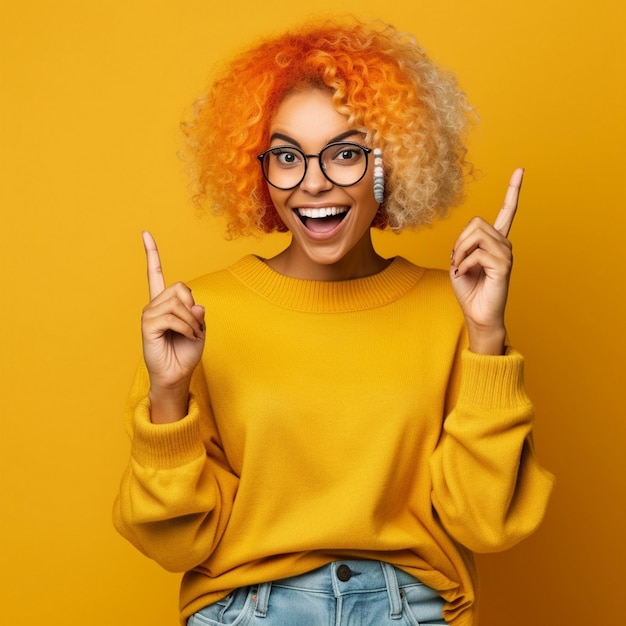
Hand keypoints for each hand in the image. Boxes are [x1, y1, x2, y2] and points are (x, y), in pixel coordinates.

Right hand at [140, 231, 205, 421]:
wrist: (177, 375)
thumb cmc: (186, 352)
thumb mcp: (199, 329)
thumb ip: (197, 313)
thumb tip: (195, 305)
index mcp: (164, 303)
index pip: (156, 274)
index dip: (152, 254)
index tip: (145, 233)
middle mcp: (153, 305)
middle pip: (180, 287)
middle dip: (193, 307)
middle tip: (194, 326)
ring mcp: (149, 314)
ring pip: (179, 304)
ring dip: (192, 322)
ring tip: (190, 335)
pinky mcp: (147, 326)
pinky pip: (173, 317)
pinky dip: (186, 328)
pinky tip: (185, 336)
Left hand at [450, 168, 522, 354]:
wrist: (478, 314)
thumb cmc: (469, 289)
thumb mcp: (459, 261)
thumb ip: (465, 244)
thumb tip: (471, 236)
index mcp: (495, 241)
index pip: (507, 211)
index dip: (513, 191)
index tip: (521, 170)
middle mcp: (505, 244)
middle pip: (476, 223)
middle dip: (459, 241)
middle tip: (457, 260)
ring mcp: (507, 254)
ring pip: (476, 236)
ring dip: (460, 252)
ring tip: (461, 268)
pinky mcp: (504, 266)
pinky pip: (476, 254)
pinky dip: (463, 264)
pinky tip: (465, 274)